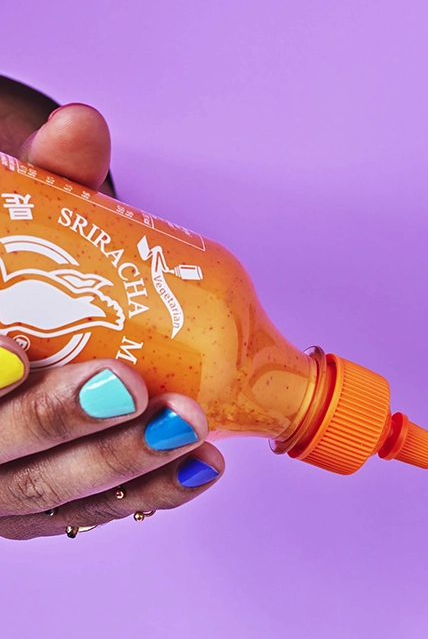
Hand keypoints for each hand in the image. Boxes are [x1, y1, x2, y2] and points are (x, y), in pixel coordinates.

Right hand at [0, 102, 221, 539]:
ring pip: (45, 493)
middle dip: (62, 423)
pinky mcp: (36, 512)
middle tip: (134, 389)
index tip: (12, 356)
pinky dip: (148, 493)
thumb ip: (44, 182)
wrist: (14, 332)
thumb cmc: (16, 289)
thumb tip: (84, 123)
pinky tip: (197, 467)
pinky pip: (89, 515)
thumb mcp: (12, 229)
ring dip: (121, 463)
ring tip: (189, 426)